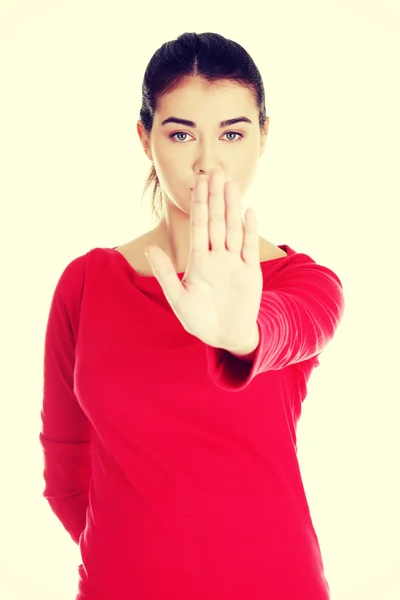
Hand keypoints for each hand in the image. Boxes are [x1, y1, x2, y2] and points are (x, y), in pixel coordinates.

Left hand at [144, 167, 262, 350]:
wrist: (226, 336)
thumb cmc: (200, 320)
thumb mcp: (178, 298)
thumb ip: (166, 273)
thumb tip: (150, 248)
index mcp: (199, 261)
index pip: (198, 226)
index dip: (198, 204)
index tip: (198, 181)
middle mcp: (217, 257)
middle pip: (216, 221)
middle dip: (215, 197)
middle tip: (215, 171)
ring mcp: (235, 262)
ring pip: (233, 229)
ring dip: (232, 207)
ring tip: (231, 184)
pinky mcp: (250, 272)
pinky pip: (250, 246)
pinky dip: (250, 229)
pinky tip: (248, 210)